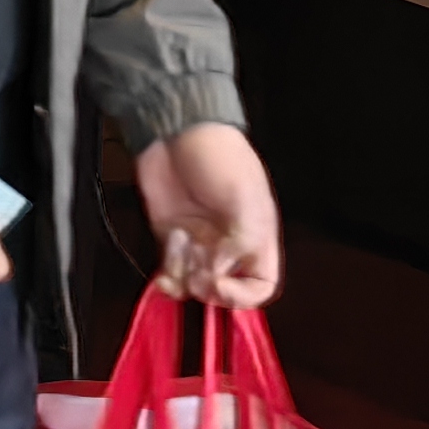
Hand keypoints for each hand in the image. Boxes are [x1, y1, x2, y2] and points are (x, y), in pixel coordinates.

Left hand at [136, 125, 282, 309]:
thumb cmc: (221, 159)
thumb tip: (218, 274)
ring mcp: (198, 243)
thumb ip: (240, 242)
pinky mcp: (171, 238)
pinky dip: (167, 277)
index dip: (244, 297)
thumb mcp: (244, 199)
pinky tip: (167, 257)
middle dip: (208, 288)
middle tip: (197, 271)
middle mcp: (228, 246)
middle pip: (224, 291)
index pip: (261, 286)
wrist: (179, 131)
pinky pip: (171, 273)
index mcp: (256, 238)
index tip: (221, 286)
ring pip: (194, 286)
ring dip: (185, 279)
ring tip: (181, 245)